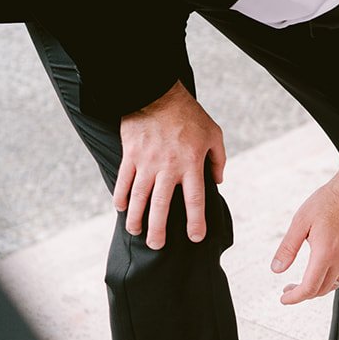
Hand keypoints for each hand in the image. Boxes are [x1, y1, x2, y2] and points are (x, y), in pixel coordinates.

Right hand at [114, 81, 226, 248]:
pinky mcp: (130, 155)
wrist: (157, 93)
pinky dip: (119, 197)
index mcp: (191, 164)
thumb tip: (219, 182)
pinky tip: (120, 209)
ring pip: (138, 197)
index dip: (196, 222)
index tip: (195, 238)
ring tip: (136, 233)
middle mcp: (168, 167)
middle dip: (158, 229)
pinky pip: (122, 181)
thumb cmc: (189, 115)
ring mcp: (146, 162)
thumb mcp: (214, 134)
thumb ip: (218, 160)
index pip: (195, 200)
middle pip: (162, 206)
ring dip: (136, 218)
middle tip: (157, 246)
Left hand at [271, 157, 338, 304]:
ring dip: (318, 288)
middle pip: (321, 290)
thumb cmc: (328, 201)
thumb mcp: (300, 221)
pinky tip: (324, 273)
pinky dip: (332, 281)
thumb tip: (276, 269)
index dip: (295, 297)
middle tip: (288, 289)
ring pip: (335, 284)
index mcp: (326, 253)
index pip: (309, 288)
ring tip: (305, 282)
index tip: (284, 298)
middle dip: (303, 294)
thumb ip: (288, 248)